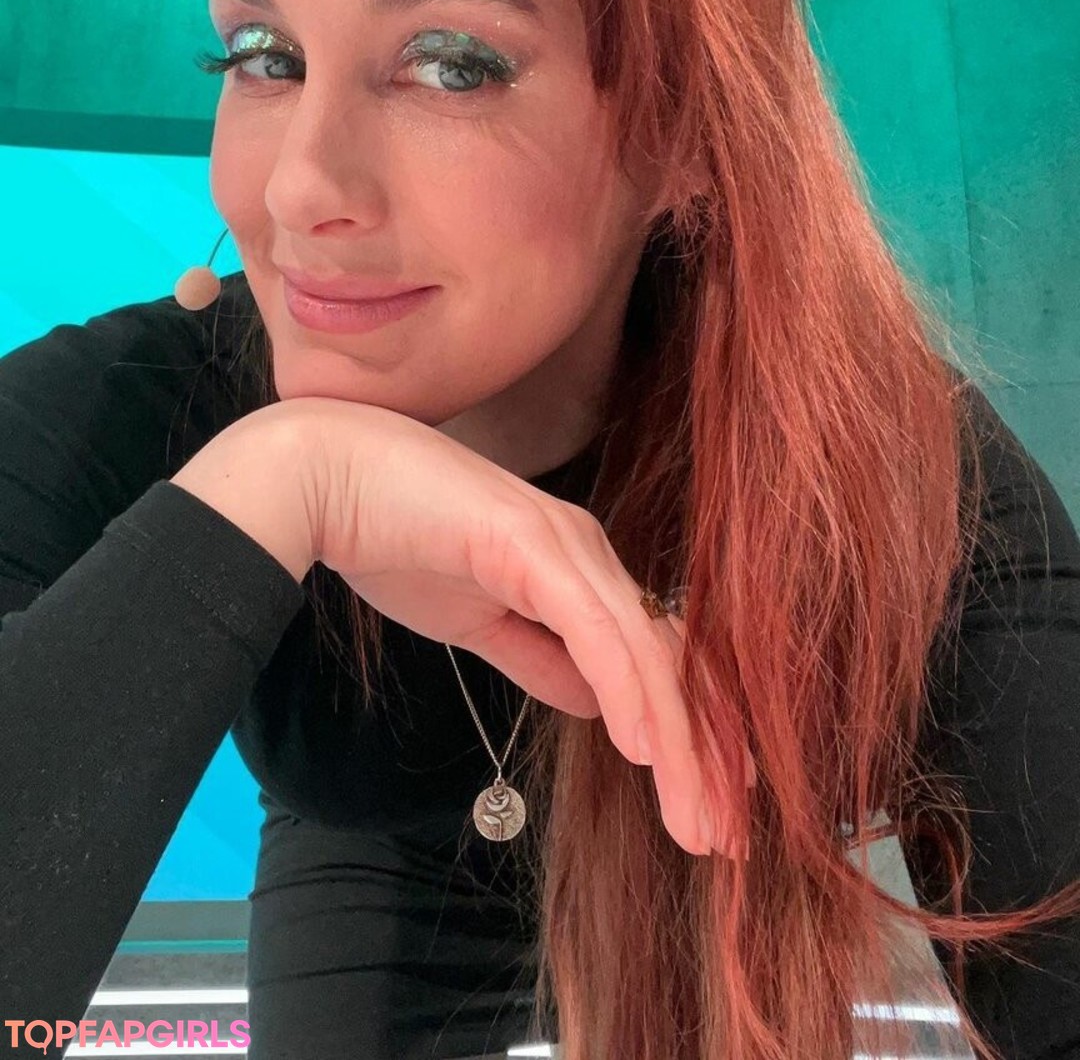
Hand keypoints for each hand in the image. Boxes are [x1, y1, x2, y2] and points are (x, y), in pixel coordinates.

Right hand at [287, 396, 750, 859]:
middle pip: (669, 661)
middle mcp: (589, 554)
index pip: (655, 659)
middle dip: (706, 752)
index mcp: (579, 571)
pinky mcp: (531, 543)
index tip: (710, 803)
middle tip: (726, 835)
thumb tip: (596, 706)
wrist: (327, 476)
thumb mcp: (478, 622)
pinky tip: (647, 747)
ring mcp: (566, 544)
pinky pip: (592, 627)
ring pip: (643, 652)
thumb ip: (539, 659)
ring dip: (679, 743)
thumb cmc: (393, 539)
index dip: (691, 733)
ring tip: (700, 818)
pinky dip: (625, 686)